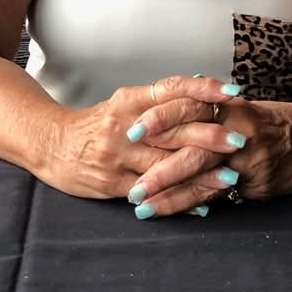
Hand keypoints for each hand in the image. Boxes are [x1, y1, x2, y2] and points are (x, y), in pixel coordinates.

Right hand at [42, 76, 243, 199]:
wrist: (52, 144)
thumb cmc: (98, 122)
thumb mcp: (126, 102)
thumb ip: (160, 99)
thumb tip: (202, 86)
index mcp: (130, 99)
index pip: (171, 89)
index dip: (202, 89)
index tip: (231, 92)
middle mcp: (126, 125)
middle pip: (172, 128)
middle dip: (209, 136)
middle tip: (239, 140)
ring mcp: (119, 156)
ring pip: (165, 165)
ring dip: (200, 173)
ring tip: (230, 179)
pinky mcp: (114, 183)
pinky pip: (152, 192)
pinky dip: (179, 199)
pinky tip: (202, 205)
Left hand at [126, 94, 291, 216]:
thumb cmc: (277, 120)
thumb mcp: (243, 108)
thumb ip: (210, 112)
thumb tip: (169, 117)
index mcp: (230, 106)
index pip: (187, 108)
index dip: (159, 119)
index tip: (131, 131)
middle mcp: (238, 131)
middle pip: (191, 147)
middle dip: (158, 168)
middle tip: (131, 184)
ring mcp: (250, 160)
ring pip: (203, 178)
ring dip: (170, 194)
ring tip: (142, 207)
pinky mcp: (259, 184)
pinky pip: (221, 196)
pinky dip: (195, 204)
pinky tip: (174, 213)